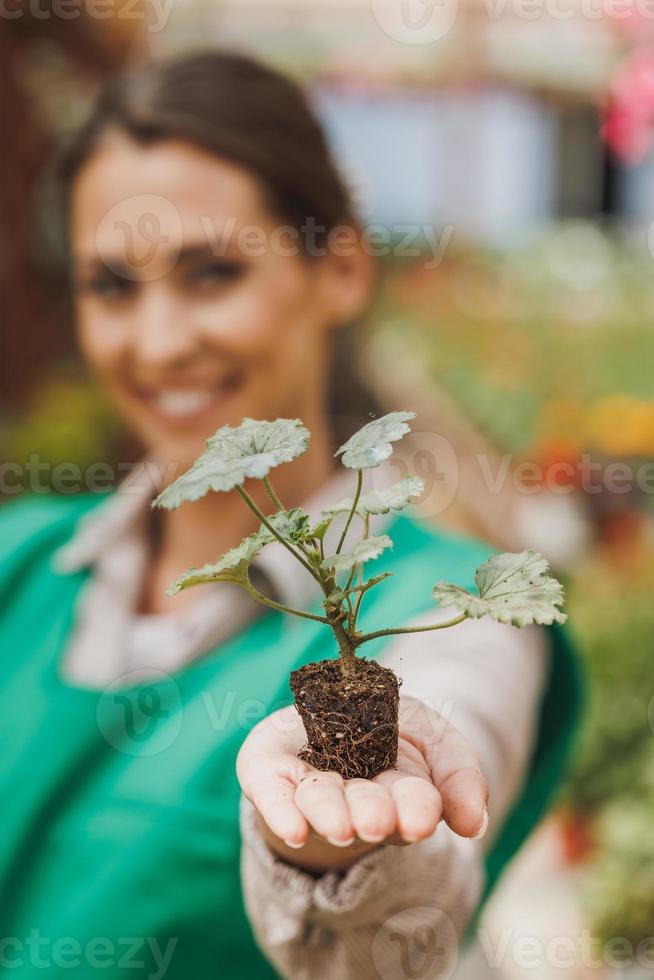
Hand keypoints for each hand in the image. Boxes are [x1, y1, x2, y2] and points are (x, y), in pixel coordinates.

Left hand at [237, 695, 488, 874]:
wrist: (326, 704)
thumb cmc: (386, 726)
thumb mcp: (436, 737)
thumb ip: (460, 772)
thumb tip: (474, 823)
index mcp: (400, 787)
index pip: (413, 801)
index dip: (417, 809)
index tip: (419, 821)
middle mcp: (354, 793)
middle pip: (365, 807)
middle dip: (372, 813)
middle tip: (374, 823)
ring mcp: (309, 784)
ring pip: (320, 802)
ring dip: (330, 815)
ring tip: (340, 828)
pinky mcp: (268, 771)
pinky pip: (272, 793)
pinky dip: (281, 811)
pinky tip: (292, 831)